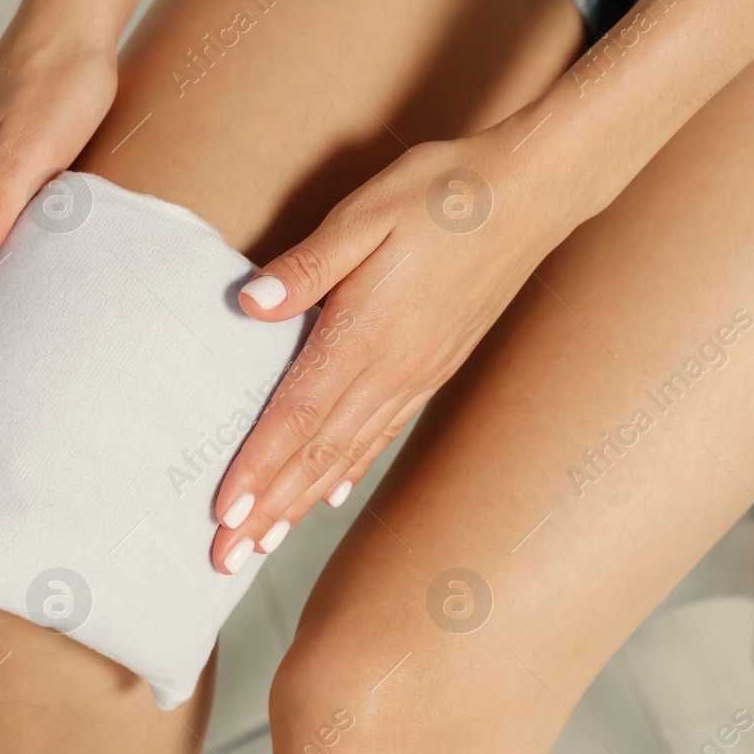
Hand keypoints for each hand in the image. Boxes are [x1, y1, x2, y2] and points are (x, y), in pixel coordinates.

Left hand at [209, 134, 564, 572]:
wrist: (530, 193)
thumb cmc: (441, 193)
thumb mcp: (365, 213)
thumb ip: (307, 266)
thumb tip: (249, 305)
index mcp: (366, 334)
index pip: (298, 417)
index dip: (258, 469)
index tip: (223, 515)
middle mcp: (392, 370)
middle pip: (318, 456)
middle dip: (269, 512)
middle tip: (225, 560)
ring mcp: (416, 375)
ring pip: (348, 455)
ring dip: (300, 504)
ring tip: (262, 545)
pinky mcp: (434, 369)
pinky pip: (383, 435)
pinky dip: (350, 472)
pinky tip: (330, 497)